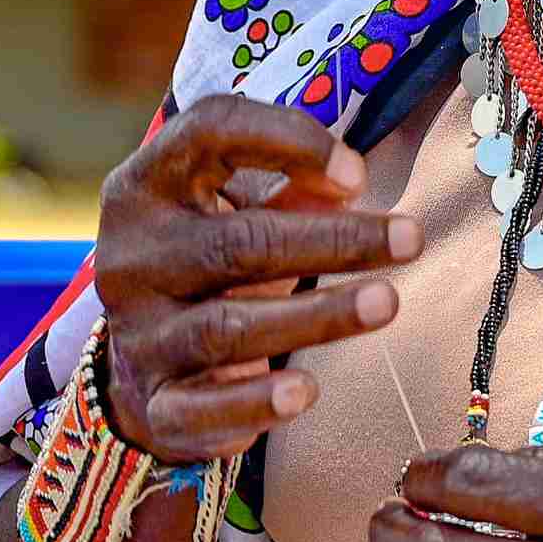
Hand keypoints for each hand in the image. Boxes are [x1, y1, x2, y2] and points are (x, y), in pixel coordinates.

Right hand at [92, 97, 418, 464]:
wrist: (139, 364)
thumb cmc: (208, 265)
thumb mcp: (236, 213)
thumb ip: (290, 190)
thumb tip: (349, 183)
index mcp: (147, 187)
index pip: (208, 133)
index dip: (286, 141)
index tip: (359, 175)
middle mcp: (131, 257)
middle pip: (236, 243)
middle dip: (333, 241)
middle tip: (410, 239)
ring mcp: (137, 334)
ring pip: (227, 327)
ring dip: (316, 317)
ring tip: (387, 302)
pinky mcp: (152, 403)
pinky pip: (201, 407)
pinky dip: (255, 403)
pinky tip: (306, 392)